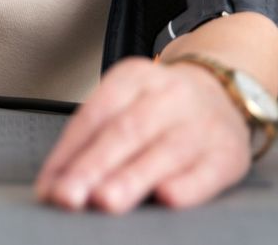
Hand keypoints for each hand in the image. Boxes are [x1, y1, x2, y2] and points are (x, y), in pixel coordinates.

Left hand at [34, 57, 251, 213]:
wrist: (224, 93)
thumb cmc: (161, 109)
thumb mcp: (125, 103)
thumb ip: (92, 140)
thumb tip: (54, 185)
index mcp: (134, 77)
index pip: (94, 115)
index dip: (68, 153)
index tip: (49, 186)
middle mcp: (168, 95)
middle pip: (125, 132)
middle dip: (92, 167)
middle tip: (69, 196)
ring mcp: (201, 123)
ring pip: (163, 151)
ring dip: (131, 179)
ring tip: (105, 201)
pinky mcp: (228, 153)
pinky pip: (207, 171)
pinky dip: (188, 186)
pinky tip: (167, 198)